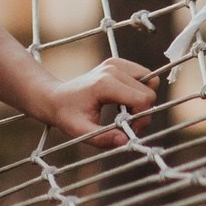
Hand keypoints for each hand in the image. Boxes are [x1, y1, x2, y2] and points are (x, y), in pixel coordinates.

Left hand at [34, 58, 157, 146]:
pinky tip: (122, 99)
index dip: (141, 118)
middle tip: (124, 122)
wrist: (55, 97)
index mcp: (104, 84)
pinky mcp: (118, 63)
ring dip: (142, 100)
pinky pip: (144, 76)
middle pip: (149, 93)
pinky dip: (139, 89)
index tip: (128, 129)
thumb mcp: (80, 131)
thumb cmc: (66, 114)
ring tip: (123, 109)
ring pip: (151, 82)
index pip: (142, 100)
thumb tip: (125, 142)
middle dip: (142, 111)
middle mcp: (112, 69)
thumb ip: (102, 138)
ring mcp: (116, 63)